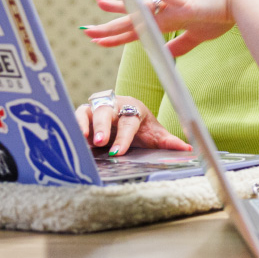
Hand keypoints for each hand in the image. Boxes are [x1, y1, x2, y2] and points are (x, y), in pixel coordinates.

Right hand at [75, 94, 189, 154]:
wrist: (126, 112)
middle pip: (106, 112)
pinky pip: (74, 116)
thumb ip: (168, 142)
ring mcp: (96, 108)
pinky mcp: (82, 113)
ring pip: (87, 111)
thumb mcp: (154, 133)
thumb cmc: (140, 125)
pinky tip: (70, 137)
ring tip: (80, 138)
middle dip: (102, 126)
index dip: (123, 137)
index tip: (118, 152)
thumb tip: (188, 149)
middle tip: (100, 141)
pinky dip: (72, 125)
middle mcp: (113, 105)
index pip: (129, 122)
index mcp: (133, 109)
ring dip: (83, 124)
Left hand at [82, 0, 240, 57]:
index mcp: (166, 20)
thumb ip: (179, 44)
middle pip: (132, 19)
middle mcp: (165, 12)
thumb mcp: (196, 36)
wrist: (237, 2)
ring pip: (142, 8)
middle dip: (108, 26)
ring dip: (121, 8)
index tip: (97, 38)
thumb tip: (165, 53)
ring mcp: (173, 6)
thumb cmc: (219, 16)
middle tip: (86, 30)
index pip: (135, 29)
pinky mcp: (186, 2)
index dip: (115, 35)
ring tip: (99, 4)